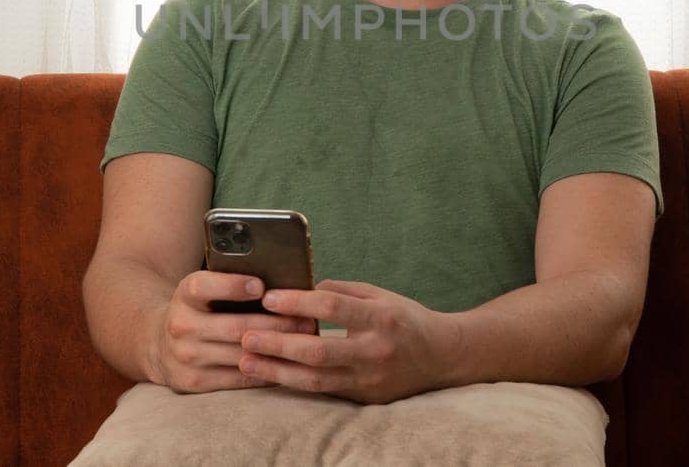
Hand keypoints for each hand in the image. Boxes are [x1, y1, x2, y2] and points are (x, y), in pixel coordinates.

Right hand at [148, 271, 318, 393]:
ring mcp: (186, 356)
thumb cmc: (198, 309)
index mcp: (185, 294)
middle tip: (307, 321)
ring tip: (304, 342)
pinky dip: (266, 370)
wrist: (158, 344)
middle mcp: (182, 325)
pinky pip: (238, 377)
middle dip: (276, 325)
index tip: (262, 286)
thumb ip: (231, 282)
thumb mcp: (203, 289)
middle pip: (236, 327)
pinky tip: (286, 364)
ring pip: (241, 354)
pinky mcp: (194, 382)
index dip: (233, 286)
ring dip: (277, 350)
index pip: (205, 286)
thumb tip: (281, 283)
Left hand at [237, 279, 461, 403]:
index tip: (269, 298)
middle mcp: (375, 351)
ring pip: (315, 379)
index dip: (298, 302)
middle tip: (245, 335)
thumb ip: (342, 291)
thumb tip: (301, 289)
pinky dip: (294, 383)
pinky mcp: (365, 398)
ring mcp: (370, 379)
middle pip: (318, 350)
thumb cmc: (406, 319)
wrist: (443, 357)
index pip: (332, 308)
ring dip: (277, 371)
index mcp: (381, 318)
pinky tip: (271, 375)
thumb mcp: (380, 295)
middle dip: (277, 343)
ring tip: (246, 361)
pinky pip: (323, 392)